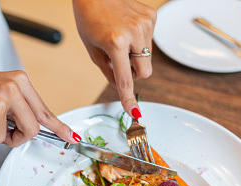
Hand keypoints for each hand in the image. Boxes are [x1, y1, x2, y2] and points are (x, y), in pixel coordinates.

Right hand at [0, 67, 80, 146]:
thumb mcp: (0, 92)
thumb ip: (19, 108)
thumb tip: (36, 129)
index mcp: (20, 81)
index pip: (44, 111)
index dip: (59, 128)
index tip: (72, 138)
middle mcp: (12, 88)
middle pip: (32, 130)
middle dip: (18, 138)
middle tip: (3, 132)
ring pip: (7, 138)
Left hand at [73, 0, 156, 117]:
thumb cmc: (89, 17)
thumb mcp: (92, 49)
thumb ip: (108, 72)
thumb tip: (121, 86)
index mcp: (116, 43)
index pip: (126, 80)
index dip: (129, 99)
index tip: (135, 113)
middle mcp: (134, 33)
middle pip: (145, 72)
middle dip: (133, 72)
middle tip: (119, 61)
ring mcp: (146, 24)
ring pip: (148, 57)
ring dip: (136, 55)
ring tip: (121, 39)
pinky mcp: (152, 16)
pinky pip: (150, 40)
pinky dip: (140, 40)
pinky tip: (127, 29)